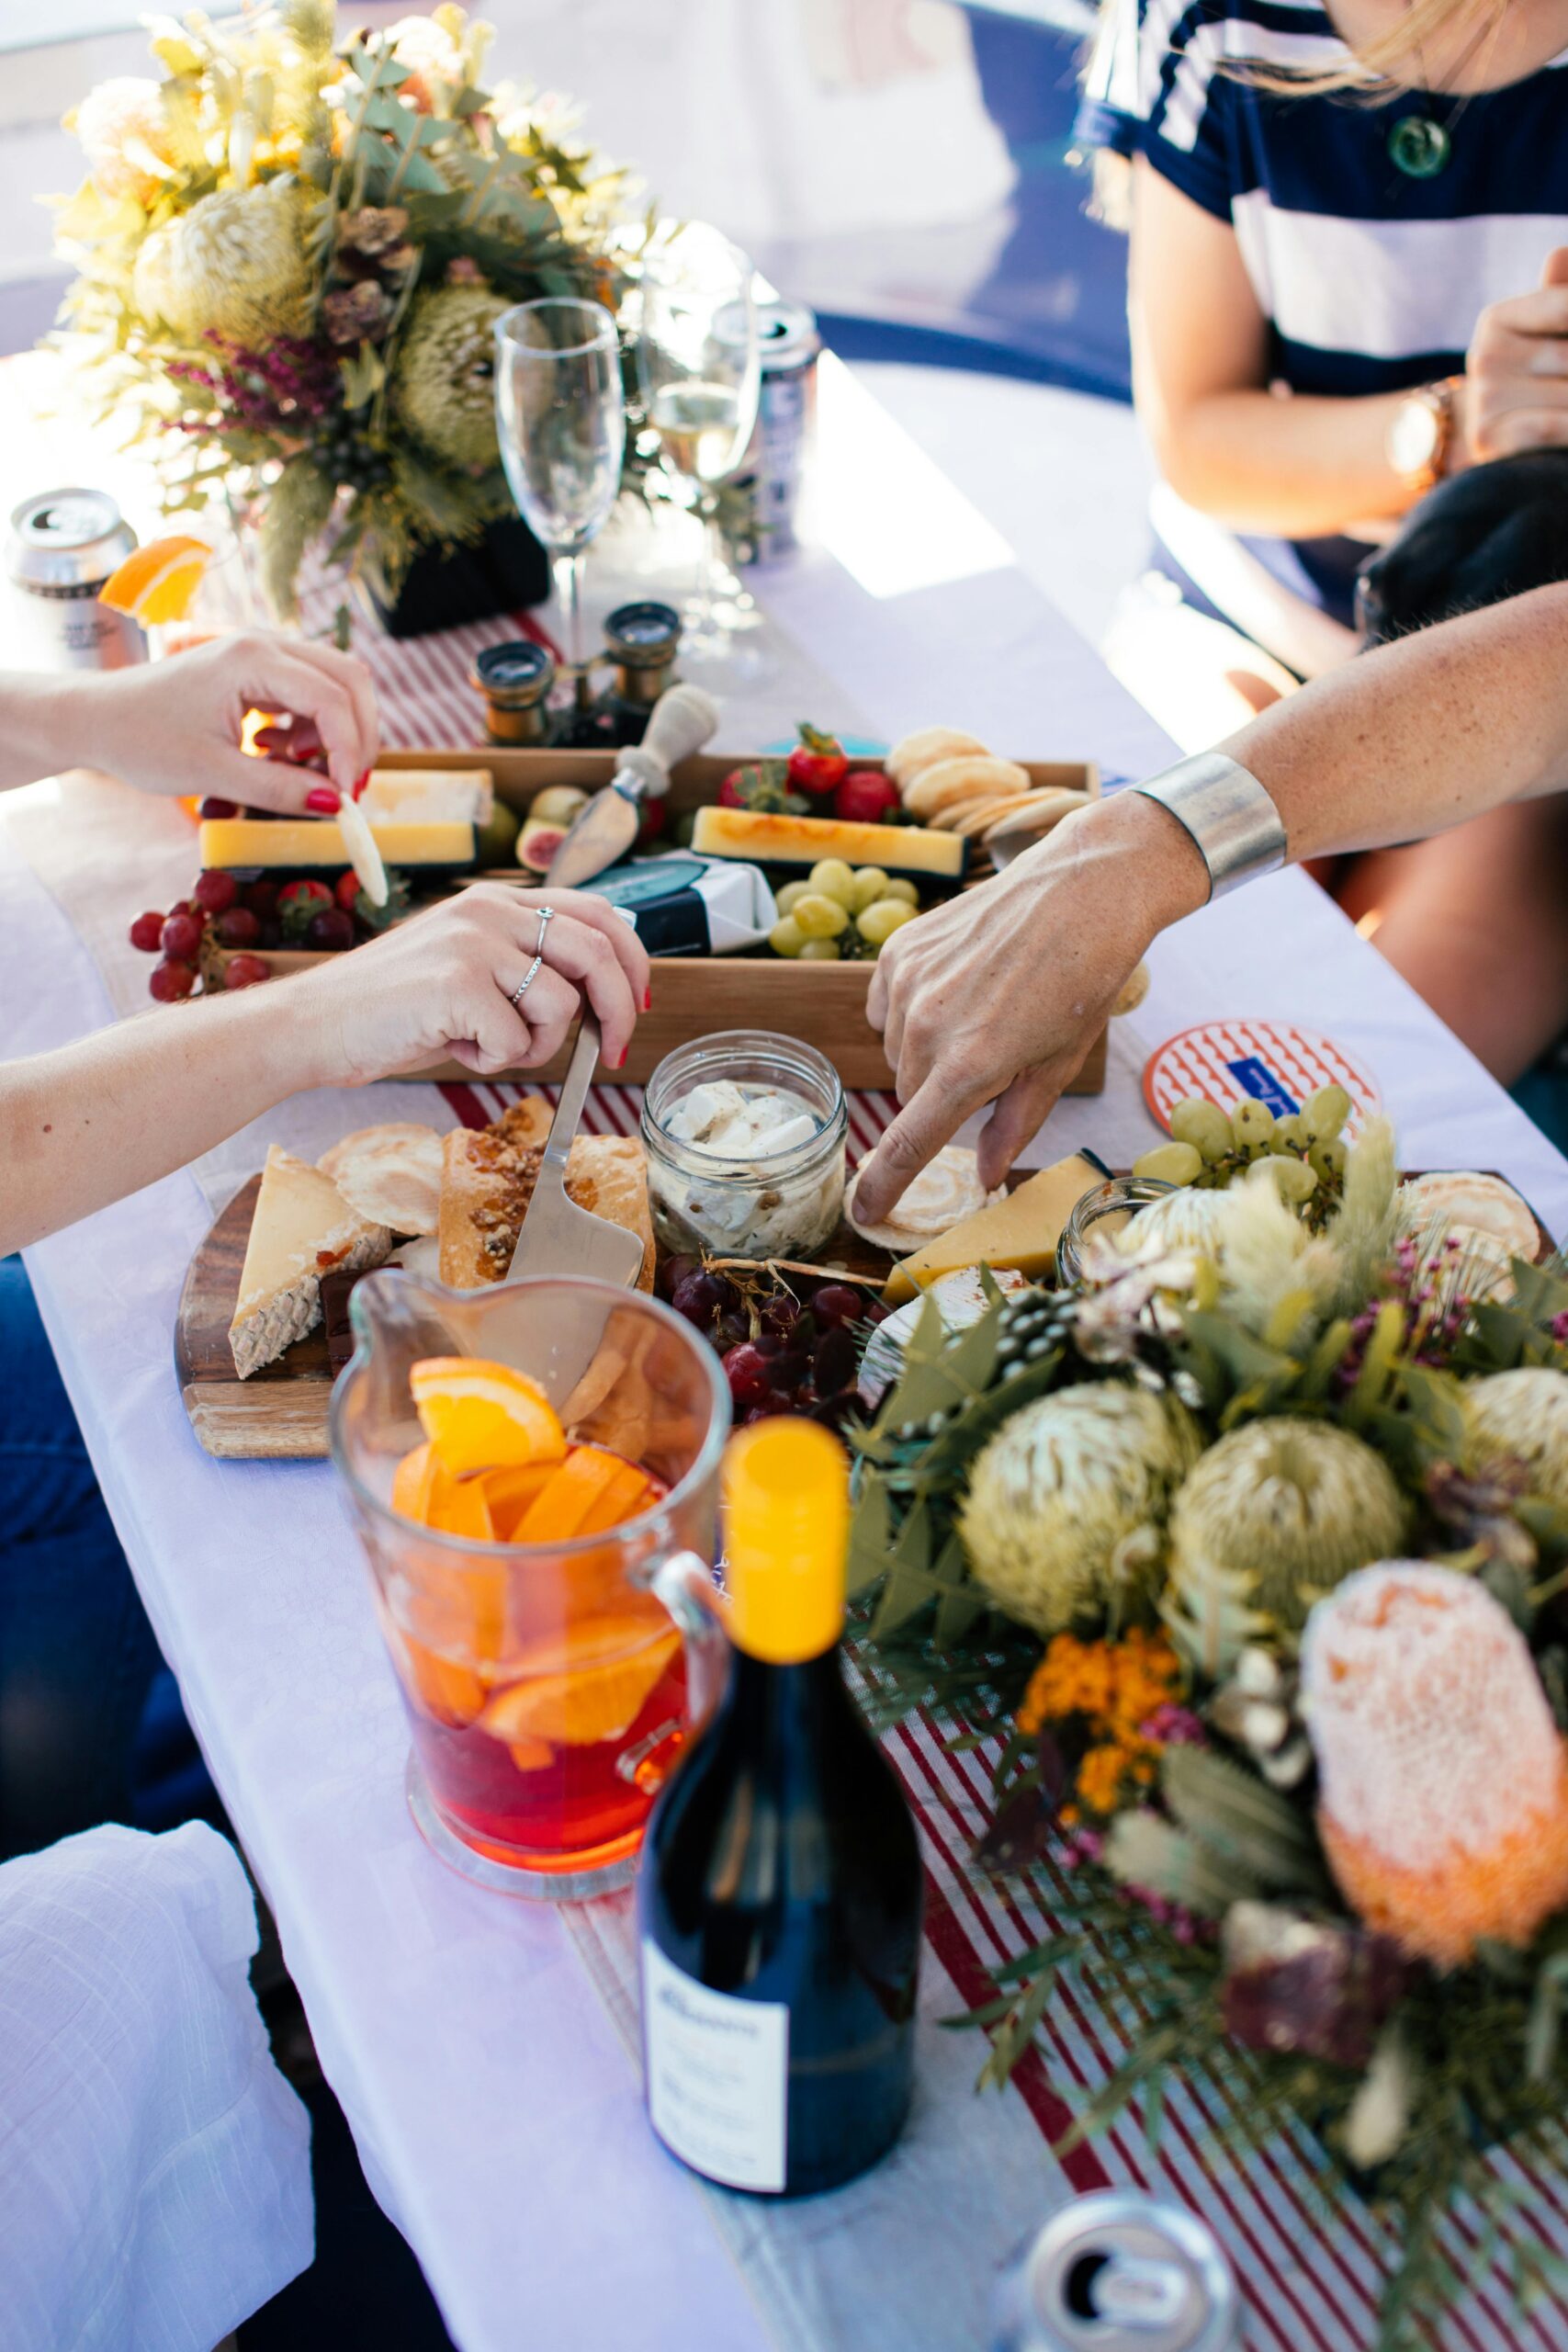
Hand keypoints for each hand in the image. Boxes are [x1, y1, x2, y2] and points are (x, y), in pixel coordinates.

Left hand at [76, 631, 378, 811]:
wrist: (95, 719)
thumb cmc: (141, 739)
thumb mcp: (211, 772)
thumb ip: (277, 789)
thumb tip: (335, 807)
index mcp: (252, 659)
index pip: (332, 699)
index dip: (350, 751)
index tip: (344, 800)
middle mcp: (264, 644)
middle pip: (349, 679)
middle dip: (359, 736)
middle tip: (346, 787)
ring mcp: (262, 653)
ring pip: (334, 685)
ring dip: (334, 731)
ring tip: (299, 768)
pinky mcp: (257, 670)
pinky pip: (309, 693)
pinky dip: (311, 728)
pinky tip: (276, 752)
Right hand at [290, 884, 651, 1084]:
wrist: (314, 1025)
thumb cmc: (392, 1009)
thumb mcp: (467, 969)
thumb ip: (523, 966)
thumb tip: (598, 995)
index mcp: (496, 902)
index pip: (597, 912)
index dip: (632, 960)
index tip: (637, 1003)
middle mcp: (489, 911)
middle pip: (598, 952)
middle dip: (619, 1011)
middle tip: (610, 1054)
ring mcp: (472, 943)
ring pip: (561, 1005)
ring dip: (536, 1046)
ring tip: (485, 1046)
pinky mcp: (456, 983)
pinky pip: (516, 1039)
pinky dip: (493, 1060)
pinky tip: (454, 1048)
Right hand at [850, 795, 1206, 1225]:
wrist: (1082, 889)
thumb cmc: (1083, 981)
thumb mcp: (1057, 1064)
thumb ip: (1014, 1123)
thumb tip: (985, 1176)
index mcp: (970, 1067)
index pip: (909, 1143)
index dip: (883, 1184)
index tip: (862, 1214)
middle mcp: (927, 1028)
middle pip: (912, 1094)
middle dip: (944, 1092)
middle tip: (998, 1054)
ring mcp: (908, 985)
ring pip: (900, 1052)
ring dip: (931, 1049)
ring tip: (986, 1009)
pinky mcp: (899, 951)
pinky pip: (888, 1007)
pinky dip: (914, 1009)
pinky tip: (960, 984)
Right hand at [1460, 247, 1567, 462]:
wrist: (1505, 446)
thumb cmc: (1541, 382)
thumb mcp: (1552, 333)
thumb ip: (1560, 294)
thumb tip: (1560, 255)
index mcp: (1498, 320)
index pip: (1564, 307)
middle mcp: (1484, 355)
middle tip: (1565, 376)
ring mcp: (1484, 399)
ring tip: (1564, 397)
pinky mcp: (1488, 438)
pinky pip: (1553, 426)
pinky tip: (1564, 441)